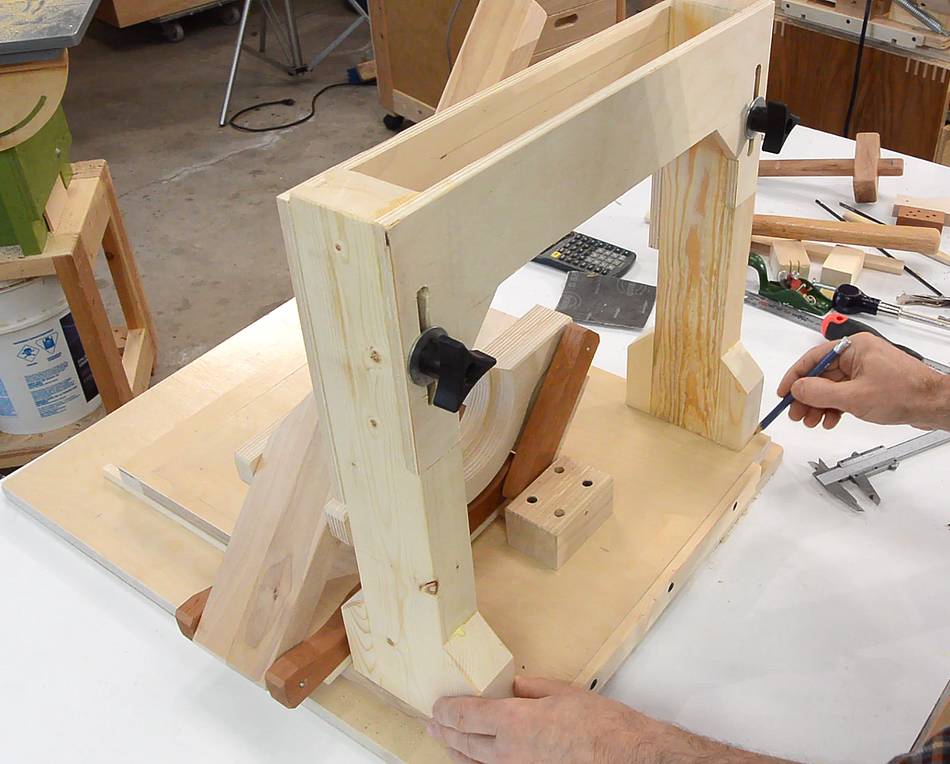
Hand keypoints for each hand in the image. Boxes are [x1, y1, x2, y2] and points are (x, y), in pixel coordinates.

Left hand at [427, 676, 791, 762]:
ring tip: (446, 743)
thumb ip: (531, 687)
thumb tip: (513, 685)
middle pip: (463, 743)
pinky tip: (477, 762)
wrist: (627, 758)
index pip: (465, 716)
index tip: (436, 705)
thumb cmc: (601, 726)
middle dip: (443, 732)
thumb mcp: (563, 692)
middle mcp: (508, 753)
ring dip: (457, 752)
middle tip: (432, 724)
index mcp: (514, 722)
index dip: (446, 711)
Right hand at [777, 333, 948, 430]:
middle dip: (807, 397)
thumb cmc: (904, 394)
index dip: (795, 377)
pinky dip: (835, 407)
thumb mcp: (854, 396)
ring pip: (831, 387)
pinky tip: (831, 420)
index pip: (813, 358)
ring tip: (811, 421)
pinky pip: (844, 394)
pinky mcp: (871, 384)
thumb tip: (796, 389)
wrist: (934, 405)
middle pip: (821, 375)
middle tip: (796, 414)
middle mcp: (857, 355)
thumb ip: (820, 392)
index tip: (783, 393)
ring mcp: (865, 370)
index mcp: (853, 347)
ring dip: (819, 405)